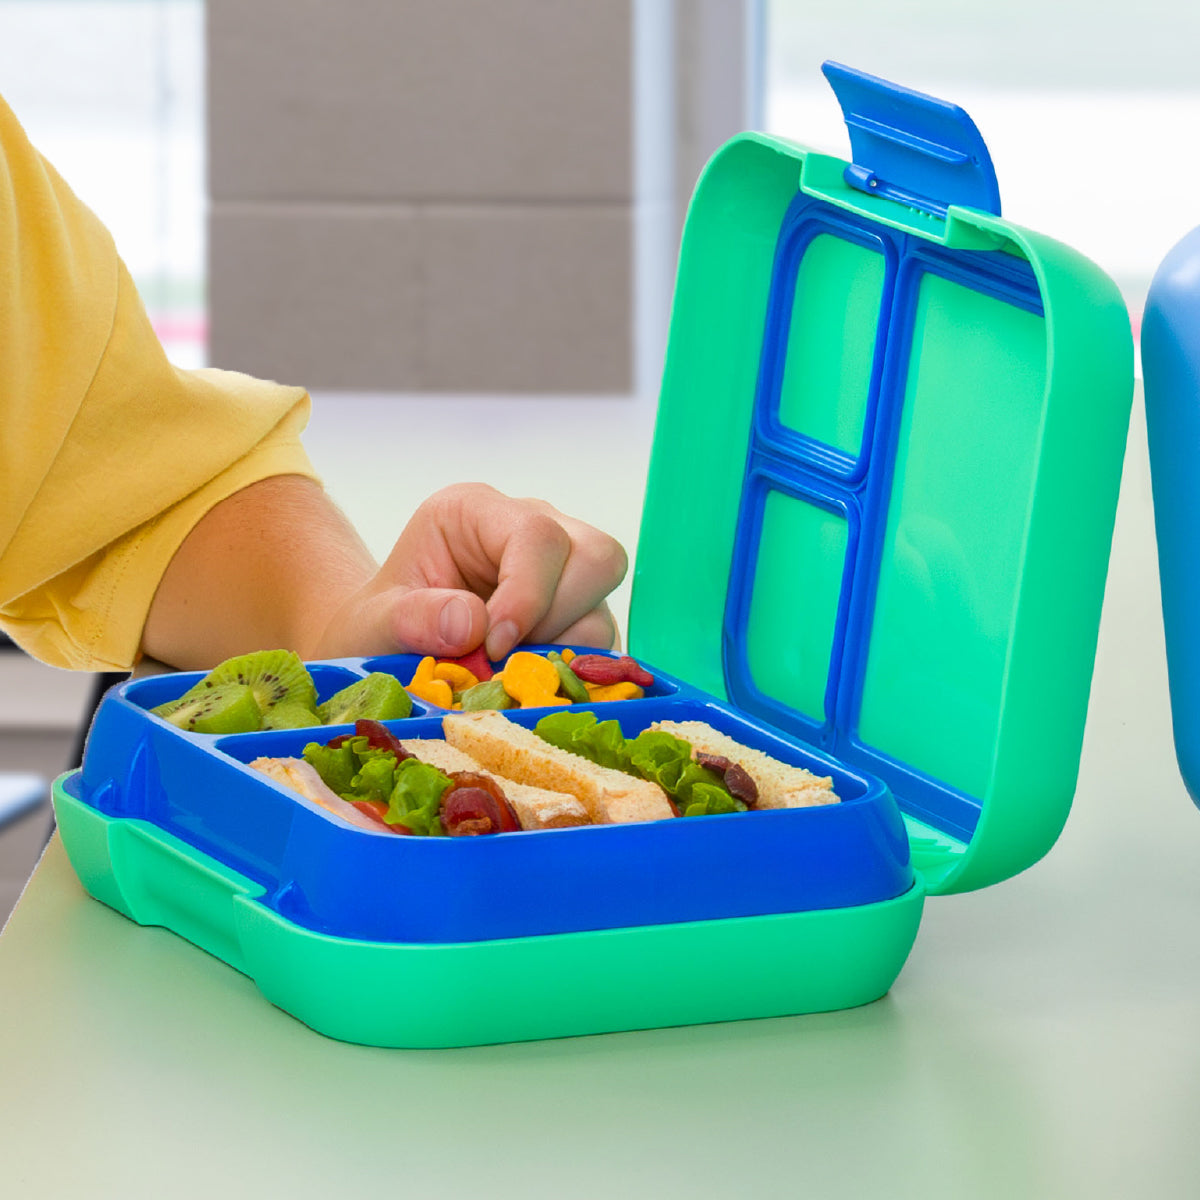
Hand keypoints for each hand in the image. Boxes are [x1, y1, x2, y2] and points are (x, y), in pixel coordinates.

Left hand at [313, 483, 627, 660]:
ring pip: (605, 599)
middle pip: (597, 556)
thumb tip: (471, 624)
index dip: (528, 595)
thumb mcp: (373, 625)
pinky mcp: (576, 612)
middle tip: (507, 656)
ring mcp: (560, 570)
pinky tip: (525, 679)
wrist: (383, 651)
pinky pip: (602, 638)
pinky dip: (573, 667)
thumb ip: (412, 619)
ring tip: (508, 671)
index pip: (538, 534)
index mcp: (475, 512)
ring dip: (567, 646)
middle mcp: (528, 530)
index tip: (494, 646)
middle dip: (562, 616)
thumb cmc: (377, 628)